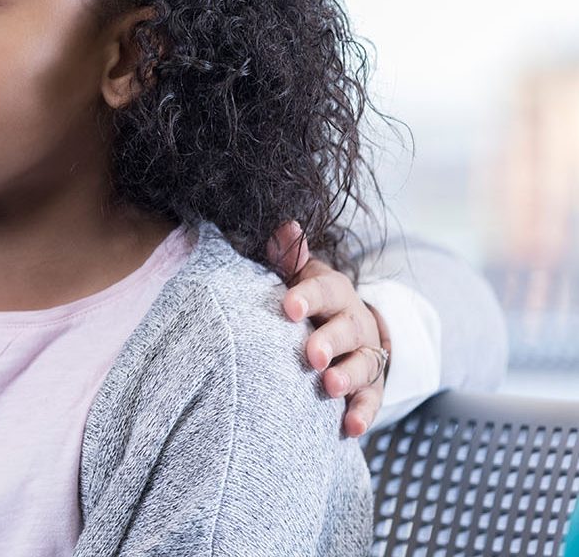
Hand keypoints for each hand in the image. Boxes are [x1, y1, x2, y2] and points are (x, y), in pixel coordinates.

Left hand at [270, 221, 388, 436]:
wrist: (345, 327)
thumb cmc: (308, 300)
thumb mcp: (299, 276)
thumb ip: (288, 257)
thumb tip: (283, 227)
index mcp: (334, 293)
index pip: (326, 289)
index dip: (308, 296)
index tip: (288, 306)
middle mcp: (355, 323)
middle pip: (348, 329)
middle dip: (330, 341)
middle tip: (311, 355)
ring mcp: (366, 356)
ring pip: (364, 365)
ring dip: (348, 376)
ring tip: (329, 387)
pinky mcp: (370, 387)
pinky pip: (371, 400)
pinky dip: (362, 413)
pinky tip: (349, 427)